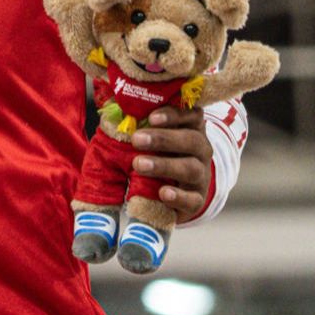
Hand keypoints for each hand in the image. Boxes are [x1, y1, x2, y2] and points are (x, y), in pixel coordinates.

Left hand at [131, 106, 214, 221]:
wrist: (175, 190)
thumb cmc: (158, 154)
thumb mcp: (152, 139)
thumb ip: (141, 127)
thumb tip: (113, 115)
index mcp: (191, 130)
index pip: (191, 116)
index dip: (173, 115)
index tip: (151, 118)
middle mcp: (201, 151)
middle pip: (192, 141)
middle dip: (164, 139)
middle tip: (136, 140)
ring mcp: (202, 175)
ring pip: (192, 169)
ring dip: (165, 166)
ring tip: (138, 164)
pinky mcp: (197, 199)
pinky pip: (193, 199)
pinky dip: (179, 197)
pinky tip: (163, 193)